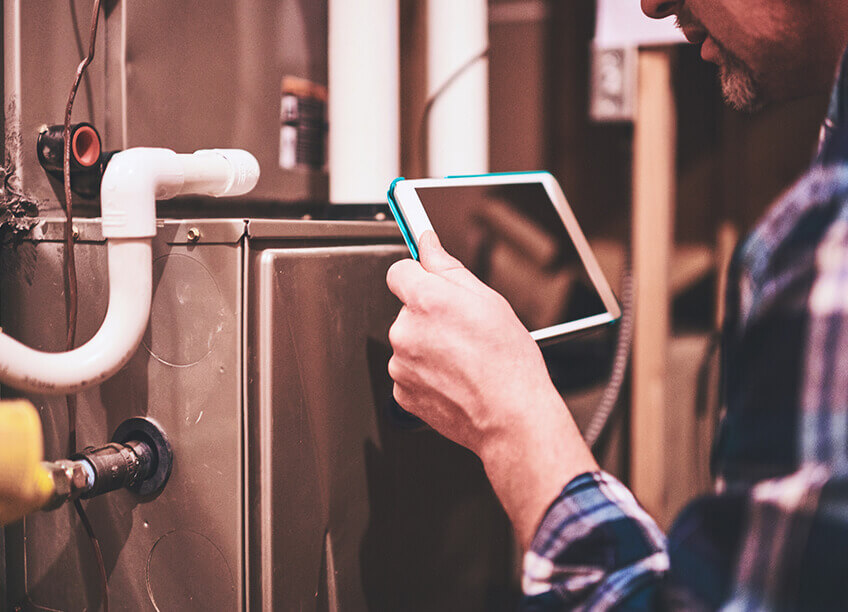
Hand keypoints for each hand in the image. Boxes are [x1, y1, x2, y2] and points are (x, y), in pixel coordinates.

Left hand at [386, 231, 597, 546]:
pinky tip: (455, 378)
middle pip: (407, 309)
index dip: (418, 275)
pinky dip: (427, 374)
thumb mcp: (488, 300)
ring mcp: (400, 364)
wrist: (511, 416)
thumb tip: (428, 244)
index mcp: (426, 300)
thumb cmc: (509, 362)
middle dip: (430, 315)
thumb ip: (448, 267)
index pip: (399, 271)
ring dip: (429, 346)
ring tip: (465, 360)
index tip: (430, 281)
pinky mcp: (401, 393)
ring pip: (409, 342)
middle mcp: (405, 331)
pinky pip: (410, 372)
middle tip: (464, 331)